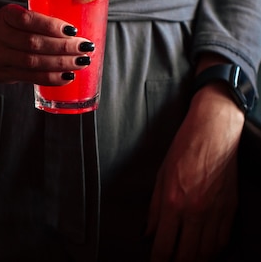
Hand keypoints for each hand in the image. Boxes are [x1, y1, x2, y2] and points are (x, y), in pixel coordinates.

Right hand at [0, 3, 93, 83]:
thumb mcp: (7, 17)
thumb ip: (31, 22)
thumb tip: (68, 32)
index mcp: (3, 17)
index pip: (29, 20)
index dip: (51, 26)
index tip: (72, 29)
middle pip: (34, 44)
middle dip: (63, 47)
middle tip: (85, 46)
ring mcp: (0, 58)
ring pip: (34, 63)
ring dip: (61, 64)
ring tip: (81, 61)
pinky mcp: (3, 75)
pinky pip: (30, 78)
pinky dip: (51, 78)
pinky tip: (67, 76)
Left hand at [147, 84, 244, 260]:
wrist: (214, 131)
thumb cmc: (185, 147)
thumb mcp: (161, 174)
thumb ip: (154, 207)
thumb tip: (149, 232)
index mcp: (173, 201)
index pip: (164, 246)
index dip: (158, 261)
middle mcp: (195, 211)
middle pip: (186, 256)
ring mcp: (214, 212)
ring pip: (206, 253)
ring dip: (195, 261)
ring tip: (186, 260)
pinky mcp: (229, 209)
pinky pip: (222, 240)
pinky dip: (214, 251)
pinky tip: (206, 252)